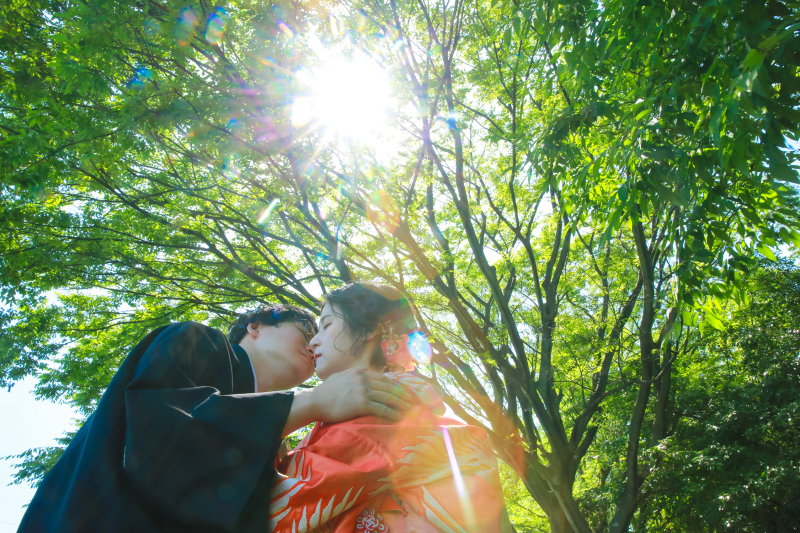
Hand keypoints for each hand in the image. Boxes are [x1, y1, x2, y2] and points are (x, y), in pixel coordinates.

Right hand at [282, 369, 413, 435]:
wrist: (315, 402)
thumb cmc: (325, 392)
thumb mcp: (340, 377)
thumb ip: (353, 375)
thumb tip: (364, 373)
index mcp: (359, 372)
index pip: (383, 378)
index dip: (395, 385)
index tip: (403, 391)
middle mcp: (363, 379)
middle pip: (389, 386)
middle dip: (402, 394)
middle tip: (411, 401)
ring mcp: (363, 390)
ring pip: (388, 397)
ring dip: (401, 404)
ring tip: (408, 410)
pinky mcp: (361, 403)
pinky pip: (381, 408)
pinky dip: (392, 413)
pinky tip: (398, 418)